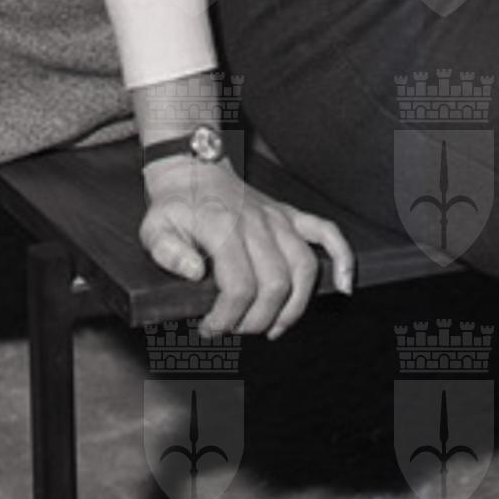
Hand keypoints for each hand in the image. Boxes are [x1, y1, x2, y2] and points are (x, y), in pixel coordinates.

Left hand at [140, 158, 355, 339]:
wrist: (194, 169)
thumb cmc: (176, 205)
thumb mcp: (154, 228)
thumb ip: (168, 252)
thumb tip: (195, 273)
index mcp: (223, 227)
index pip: (239, 286)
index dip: (227, 319)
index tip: (210, 328)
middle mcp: (257, 222)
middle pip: (275, 283)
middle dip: (257, 320)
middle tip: (236, 329)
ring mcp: (278, 218)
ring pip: (304, 267)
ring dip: (293, 306)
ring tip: (273, 327)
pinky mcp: (290, 216)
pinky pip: (326, 233)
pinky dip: (342, 258)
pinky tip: (344, 286)